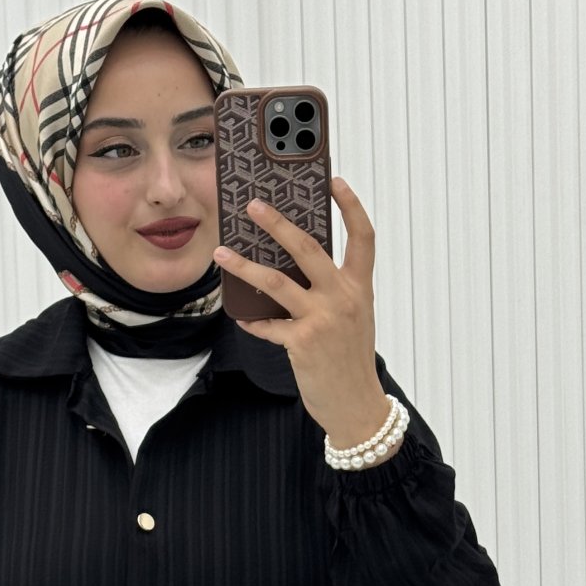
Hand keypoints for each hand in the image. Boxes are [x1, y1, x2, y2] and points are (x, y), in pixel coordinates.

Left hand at [212, 177, 389, 450]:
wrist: (357, 405)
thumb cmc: (351, 361)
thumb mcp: (353, 319)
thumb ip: (333, 291)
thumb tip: (294, 269)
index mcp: (359, 287)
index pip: (363, 237)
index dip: (351, 205)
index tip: (335, 180)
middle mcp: (342, 297)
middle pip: (307, 247)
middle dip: (277, 223)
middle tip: (253, 205)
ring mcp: (322, 319)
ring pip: (276, 282)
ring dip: (244, 266)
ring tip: (221, 254)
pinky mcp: (302, 342)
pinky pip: (267, 325)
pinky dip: (252, 321)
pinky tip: (240, 316)